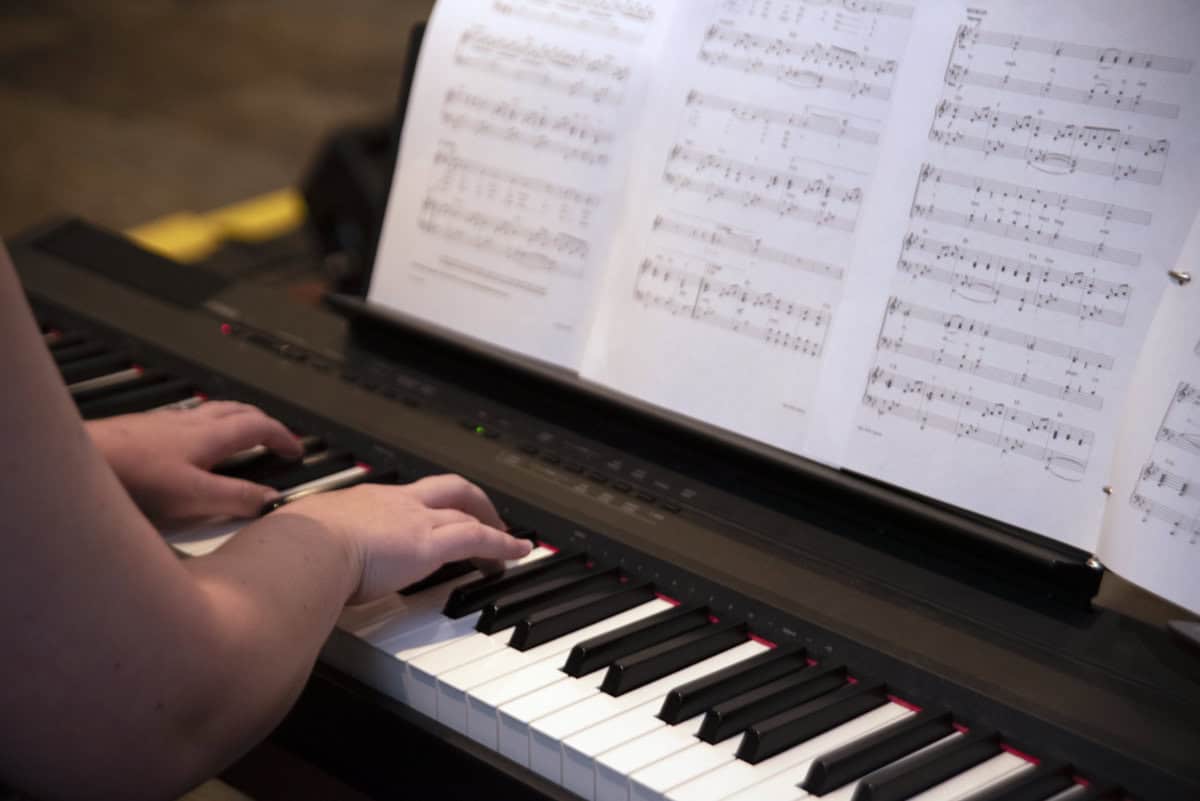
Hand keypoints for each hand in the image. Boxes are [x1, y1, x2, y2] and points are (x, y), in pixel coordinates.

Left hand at [87, 402, 303, 525]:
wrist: (77, 462)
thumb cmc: (130, 477)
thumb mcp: (193, 497)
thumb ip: (236, 498)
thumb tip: (270, 500)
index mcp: (210, 436)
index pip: (259, 427)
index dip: (282, 437)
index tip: (295, 450)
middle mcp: (189, 424)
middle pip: (237, 411)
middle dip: (262, 421)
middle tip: (274, 437)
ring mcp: (163, 424)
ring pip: (210, 414)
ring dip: (233, 421)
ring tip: (239, 436)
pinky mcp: (140, 432)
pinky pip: (184, 423)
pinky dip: (203, 429)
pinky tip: (188, 448)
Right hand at [279, 474, 532, 603]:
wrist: (304, 547)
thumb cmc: (293, 550)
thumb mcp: (304, 545)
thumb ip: (310, 555)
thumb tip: (296, 574)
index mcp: (363, 501)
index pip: (404, 497)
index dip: (425, 505)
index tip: (431, 515)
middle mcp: (395, 503)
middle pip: (446, 488)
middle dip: (470, 500)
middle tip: (484, 516)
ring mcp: (415, 520)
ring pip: (467, 511)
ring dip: (491, 525)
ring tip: (507, 542)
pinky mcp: (430, 544)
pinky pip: (479, 539)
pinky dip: (503, 544)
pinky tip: (519, 553)